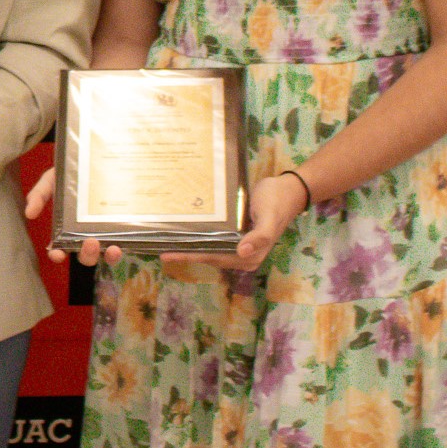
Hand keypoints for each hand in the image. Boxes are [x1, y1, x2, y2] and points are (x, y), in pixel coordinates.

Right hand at [23, 166, 123, 267]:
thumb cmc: (69, 174)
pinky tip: (120, 245)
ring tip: (111, 248)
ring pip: (104, 255)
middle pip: (85, 256)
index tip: (58, 254)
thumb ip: (39, 195)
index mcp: (65, 228)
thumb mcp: (50, 181)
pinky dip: (119, 250)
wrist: (94, 160)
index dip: (58, 255)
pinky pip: (122, 245)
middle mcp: (84, 235)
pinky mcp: (120, 230)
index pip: (60, 248)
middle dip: (87, 254)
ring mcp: (103, 234)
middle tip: (89, 241)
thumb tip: (29, 214)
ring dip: (107, 257)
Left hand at [161, 172, 307, 272]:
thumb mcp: (270, 218)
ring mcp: (240, 244)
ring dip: (191, 245)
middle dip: (186, 253)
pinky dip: (200, 235)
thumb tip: (243, 252)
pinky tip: (185, 229)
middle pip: (209, 255)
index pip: (214, 258)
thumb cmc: (278, 202)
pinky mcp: (237, 233)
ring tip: (166, 240)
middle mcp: (243, 254)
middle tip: (159, 248)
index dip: (191, 256)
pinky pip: (215, 237)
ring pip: (210, 248)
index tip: (169, 254)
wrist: (287, 189)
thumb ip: (260, 236)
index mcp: (251, 256)